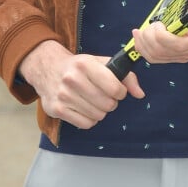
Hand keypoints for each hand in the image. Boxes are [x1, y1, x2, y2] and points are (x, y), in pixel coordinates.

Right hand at [18, 40, 144, 128]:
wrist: (47, 68)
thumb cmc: (78, 66)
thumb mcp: (100, 63)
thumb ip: (125, 75)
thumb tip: (140, 94)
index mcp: (85, 64)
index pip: (115, 88)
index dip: (120, 92)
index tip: (117, 89)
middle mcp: (72, 79)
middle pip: (107, 105)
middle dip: (111, 102)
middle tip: (104, 96)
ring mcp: (63, 95)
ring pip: (98, 116)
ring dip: (100, 111)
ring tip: (93, 101)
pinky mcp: (57, 110)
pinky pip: (85, 124)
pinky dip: (89, 119)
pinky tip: (84, 108)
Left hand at [131, 0, 187, 64]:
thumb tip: (174, 2)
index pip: (176, 44)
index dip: (160, 36)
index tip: (156, 23)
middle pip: (163, 53)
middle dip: (147, 41)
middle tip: (142, 28)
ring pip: (159, 58)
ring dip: (144, 47)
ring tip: (138, 33)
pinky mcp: (184, 55)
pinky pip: (162, 58)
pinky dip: (148, 51)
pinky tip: (142, 40)